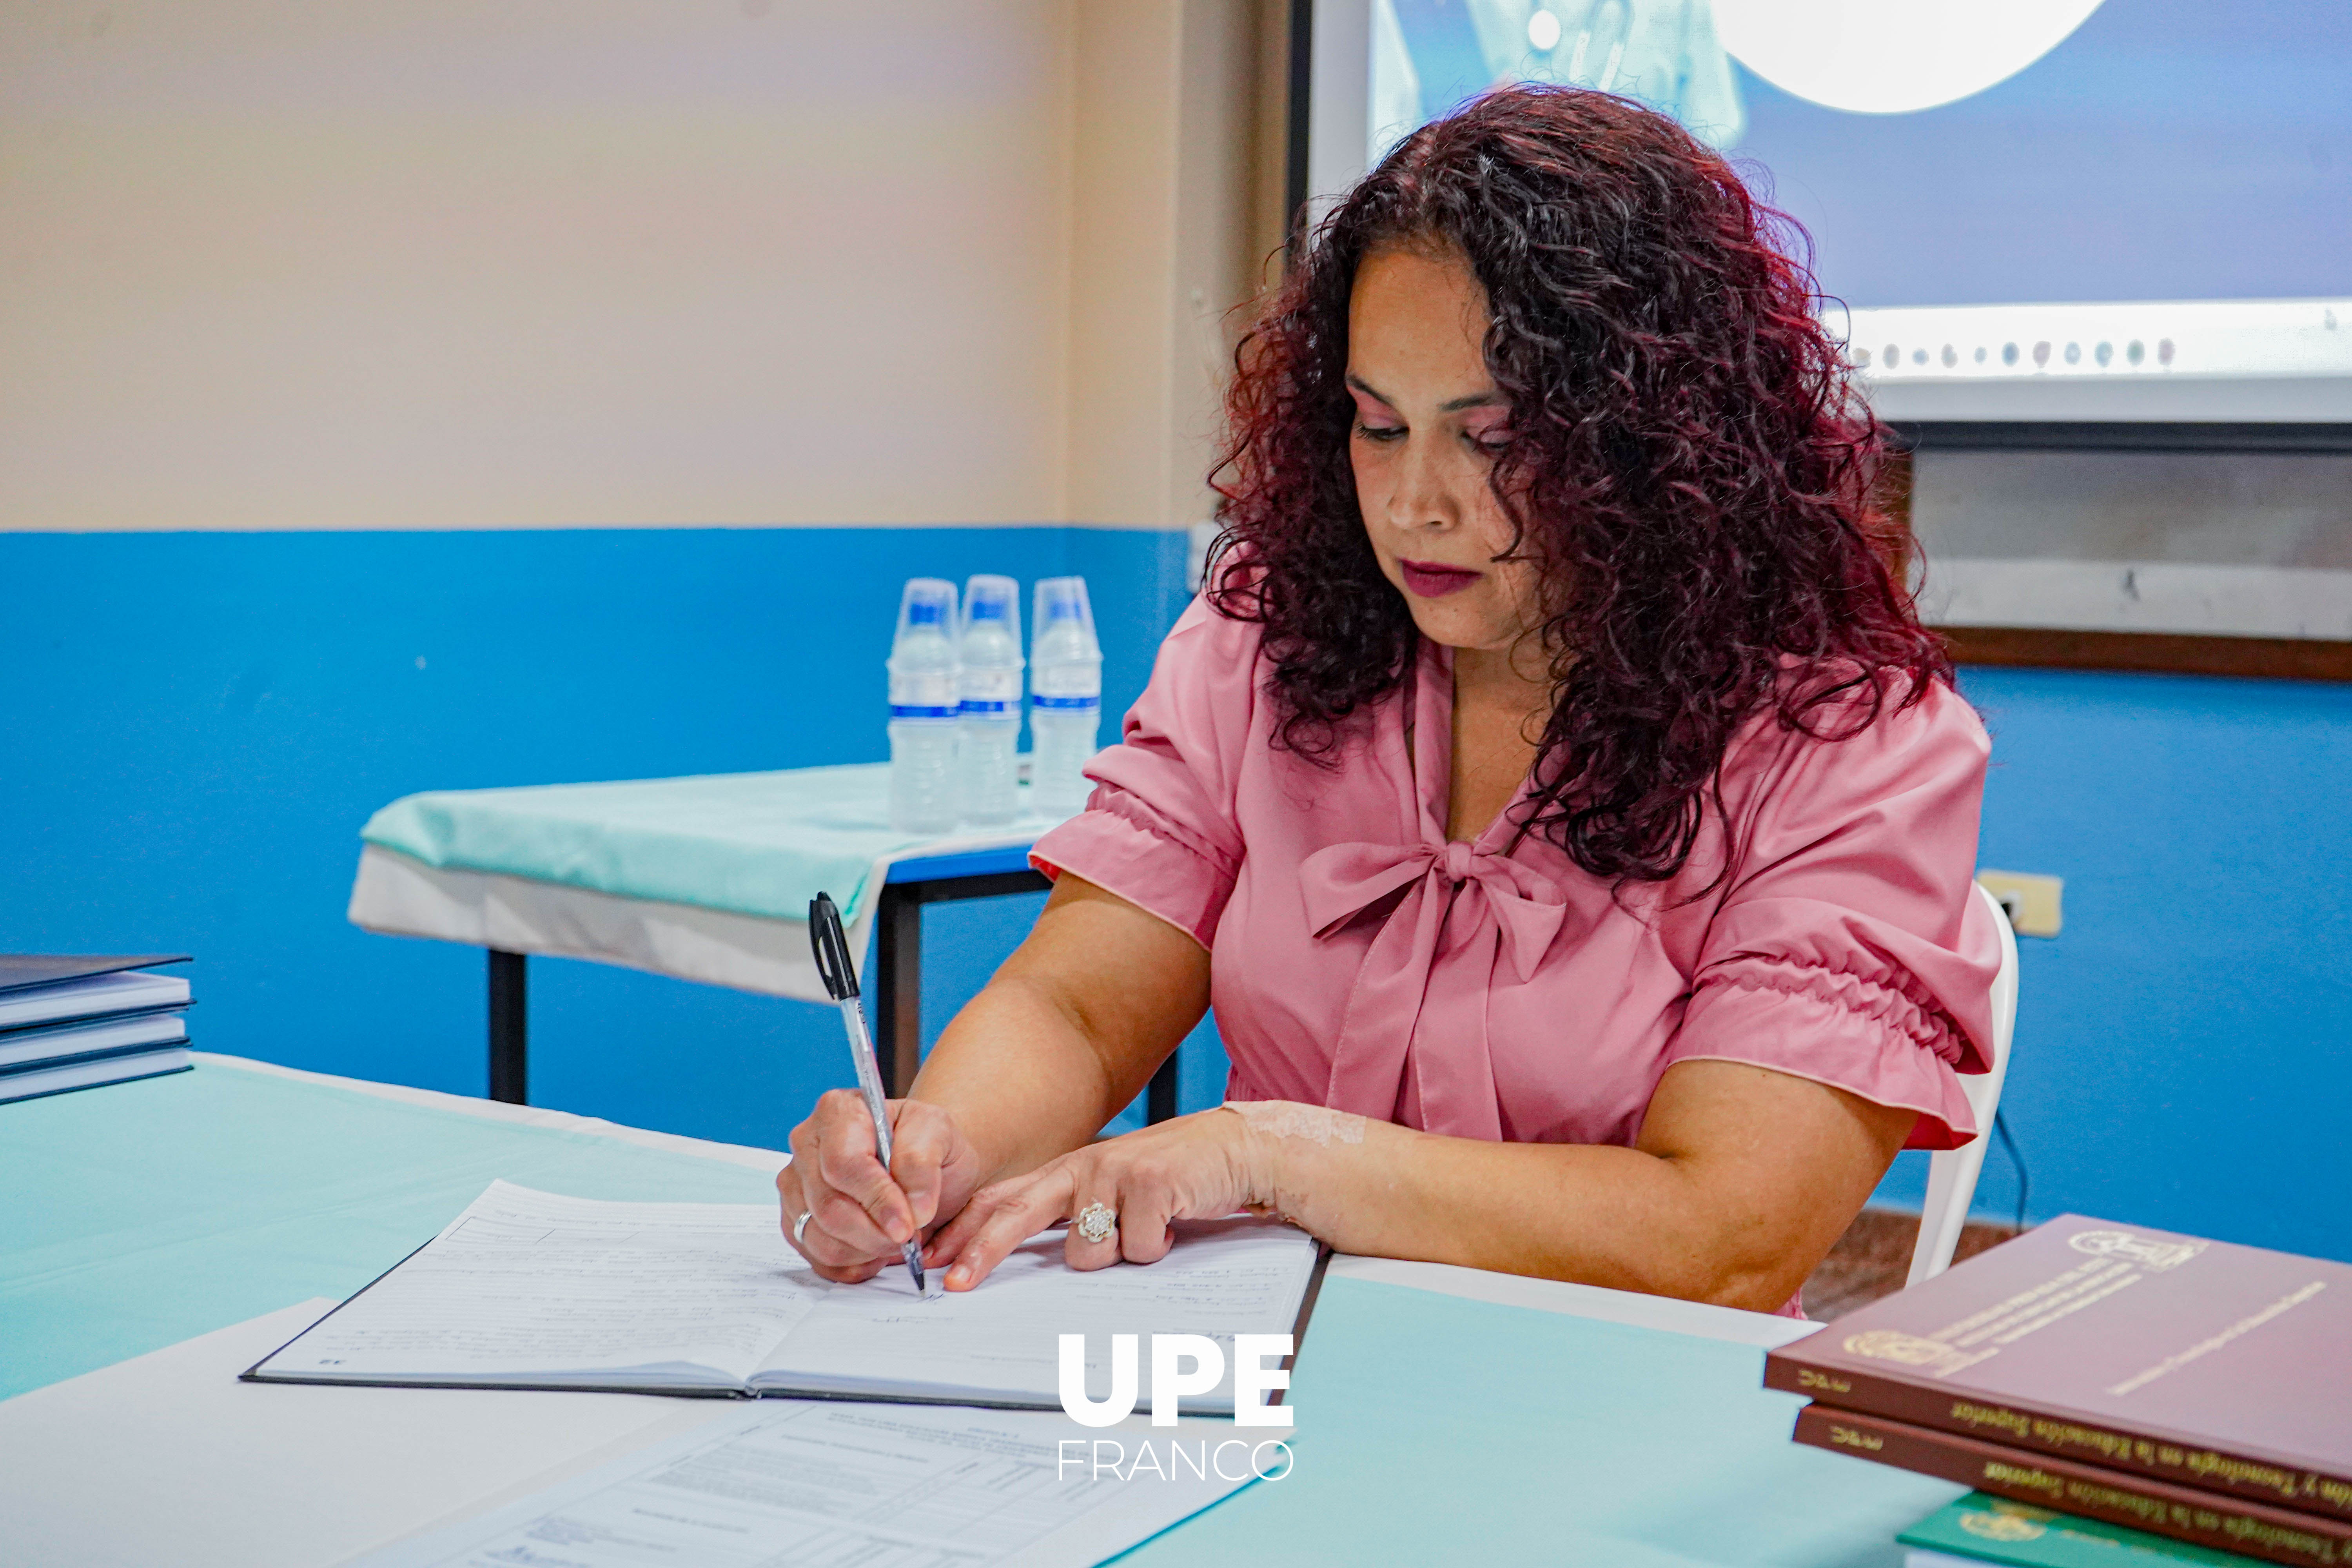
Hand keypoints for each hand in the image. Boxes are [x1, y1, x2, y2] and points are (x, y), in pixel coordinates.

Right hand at [777, 1090, 988, 1283]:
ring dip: (866, 1250)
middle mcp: (806, 1144)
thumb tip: (913, 1210)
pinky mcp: (794, 1220)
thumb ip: (922, 1163)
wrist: (921, 1163)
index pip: (843, 1164)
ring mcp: (795, 1185)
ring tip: (895, 1240)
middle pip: (828, 1206)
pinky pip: (817, 1257)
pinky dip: (853, 1264)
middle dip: (875, 1233)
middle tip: (908, 1237)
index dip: (877, 1199)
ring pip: (820, 1238)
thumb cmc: (926, 1144)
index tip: (908, 1224)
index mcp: (838, 1111)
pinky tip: (876, 1250)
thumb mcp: (939, 1134)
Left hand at [924, 1108, 1270, 1290]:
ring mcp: (1116, 1173)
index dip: (964, 1229)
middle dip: (983, 1251)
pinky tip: (1174, 1223)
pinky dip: (1158, 1248)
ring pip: (1087, 1251)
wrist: (1235, 1149)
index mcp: (1068, 1172)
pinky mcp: (1152, 1183)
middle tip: (956, 1285)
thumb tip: (1025, 1261)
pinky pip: (1138, 1248)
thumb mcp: (1111, 1192)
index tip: (931, 1259)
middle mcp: (1084, 1167)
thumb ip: (1071, 1217)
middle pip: (1017, 1212)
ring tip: (1146, 1232)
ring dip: (1118, 1255)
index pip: (1002, 1199)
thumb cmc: (1171, 1181)